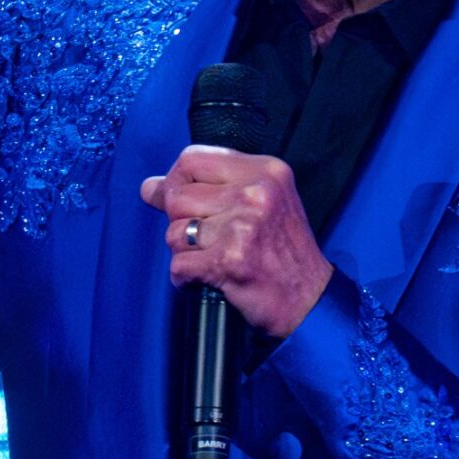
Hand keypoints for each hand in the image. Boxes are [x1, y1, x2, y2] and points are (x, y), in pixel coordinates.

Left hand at [140, 145, 333, 336]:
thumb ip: (207, 188)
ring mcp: (242, 227)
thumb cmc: (284, 253)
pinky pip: (179, 265)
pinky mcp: (229, 261)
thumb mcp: (259, 204)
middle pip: (177, 196)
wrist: (310, 300)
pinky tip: (209, 279)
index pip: (193, 158)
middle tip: (206, 239)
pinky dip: (186, 279)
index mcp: (265, 171)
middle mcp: (255, 193)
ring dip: (185, 253)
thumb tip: (148, 187)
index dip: (176, 180)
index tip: (182, 201)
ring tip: (213, 259)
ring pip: (175, 232)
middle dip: (181, 222)